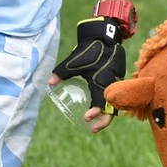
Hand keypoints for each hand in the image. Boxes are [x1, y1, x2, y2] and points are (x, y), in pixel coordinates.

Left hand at [49, 17, 126, 133]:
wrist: (105, 37)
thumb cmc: (89, 50)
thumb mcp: (74, 61)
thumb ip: (62, 72)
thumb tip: (49, 83)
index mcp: (102, 81)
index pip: (101, 103)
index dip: (95, 113)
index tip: (85, 117)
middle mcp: (111, 84)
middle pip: (111, 109)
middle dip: (103, 121)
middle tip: (92, 129)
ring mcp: (115, 83)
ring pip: (114, 104)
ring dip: (105, 115)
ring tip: (95, 125)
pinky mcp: (116, 80)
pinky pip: (114, 97)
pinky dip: (108, 106)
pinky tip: (99, 110)